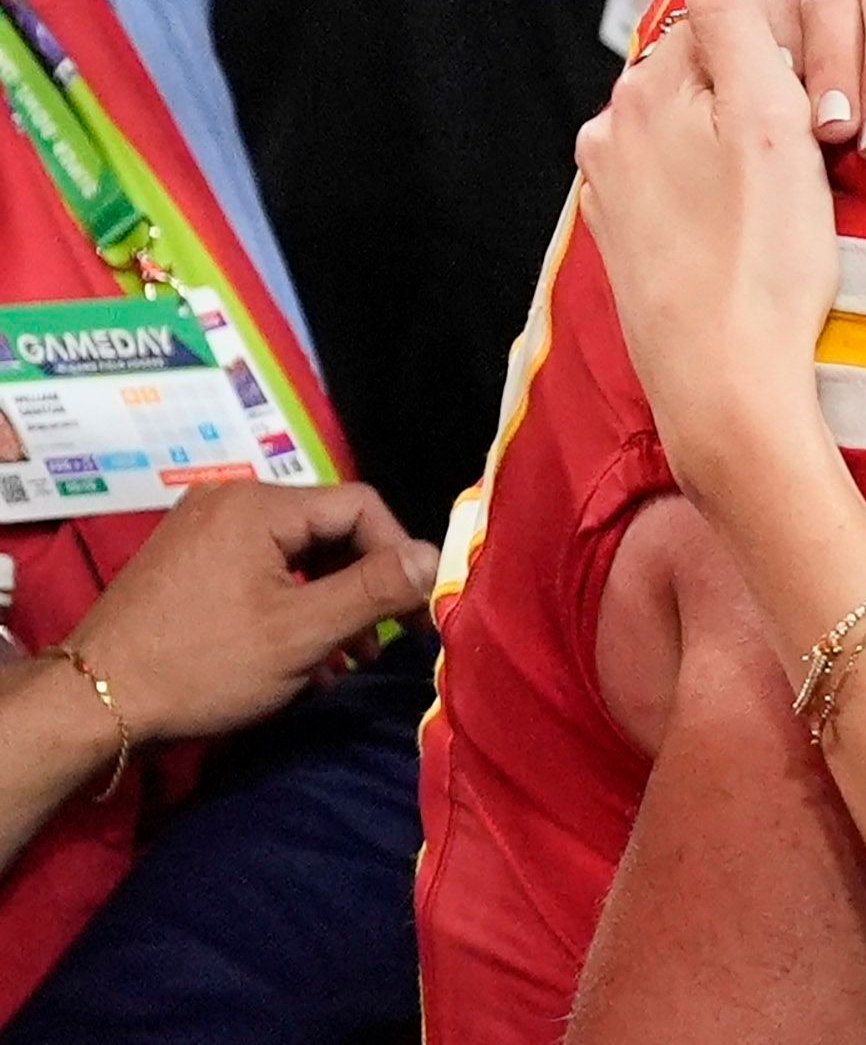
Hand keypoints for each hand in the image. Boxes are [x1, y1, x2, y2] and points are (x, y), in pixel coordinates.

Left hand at [66, 480, 435, 743]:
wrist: (90, 702)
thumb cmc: (202, 665)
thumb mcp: (301, 633)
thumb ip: (374, 590)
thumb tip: (437, 558)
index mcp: (259, 504)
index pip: (360, 506)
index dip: (398, 555)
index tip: (413, 610)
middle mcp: (229, 500)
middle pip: (328, 528)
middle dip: (362, 584)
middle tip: (384, 641)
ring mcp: (201, 528)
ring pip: (295, 553)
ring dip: (328, 601)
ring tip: (344, 659)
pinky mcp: (185, 560)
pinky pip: (259, 567)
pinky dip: (289, 603)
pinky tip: (299, 655)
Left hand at [579, 0, 842, 511]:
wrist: (725, 388)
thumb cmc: (764, 259)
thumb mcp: (770, 122)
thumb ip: (740, 24)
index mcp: (647, 90)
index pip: (725, 12)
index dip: (791, 26)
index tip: (839, 53)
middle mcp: (613, 131)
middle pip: (706, 69)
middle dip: (762, 78)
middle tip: (831, 119)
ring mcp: (615, 190)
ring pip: (694, 125)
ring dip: (741, 131)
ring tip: (801, 170)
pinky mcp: (629, 240)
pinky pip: (683, 178)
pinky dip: (721, 179)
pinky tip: (758, 210)